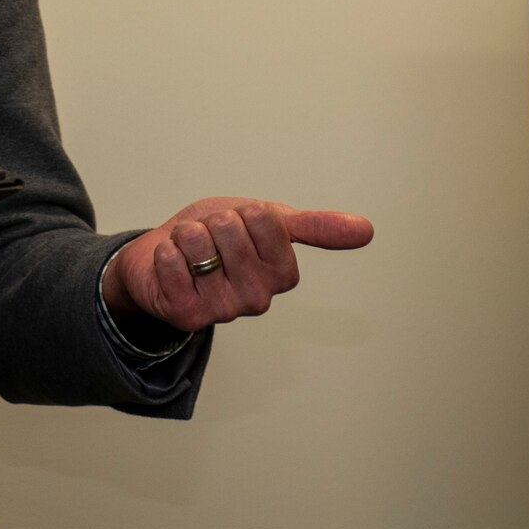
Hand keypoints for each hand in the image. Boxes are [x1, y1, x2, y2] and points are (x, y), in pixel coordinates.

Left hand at [102, 197, 372, 333]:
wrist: (162, 258)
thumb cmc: (216, 238)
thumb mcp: (265, 221)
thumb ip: (313, 226)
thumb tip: (366, 229)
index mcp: (282, 274)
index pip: (264, 219)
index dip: (244, 212)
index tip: (240, 224)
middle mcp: (258, 298)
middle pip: (229, 229)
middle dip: (212, 222)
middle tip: (211, 238)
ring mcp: (222, 310)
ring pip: (198, 243)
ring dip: (186, 236)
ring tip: (191, 251)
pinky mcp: (187, 316)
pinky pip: (171, 264)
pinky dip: (165, 253)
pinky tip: (172, 265)